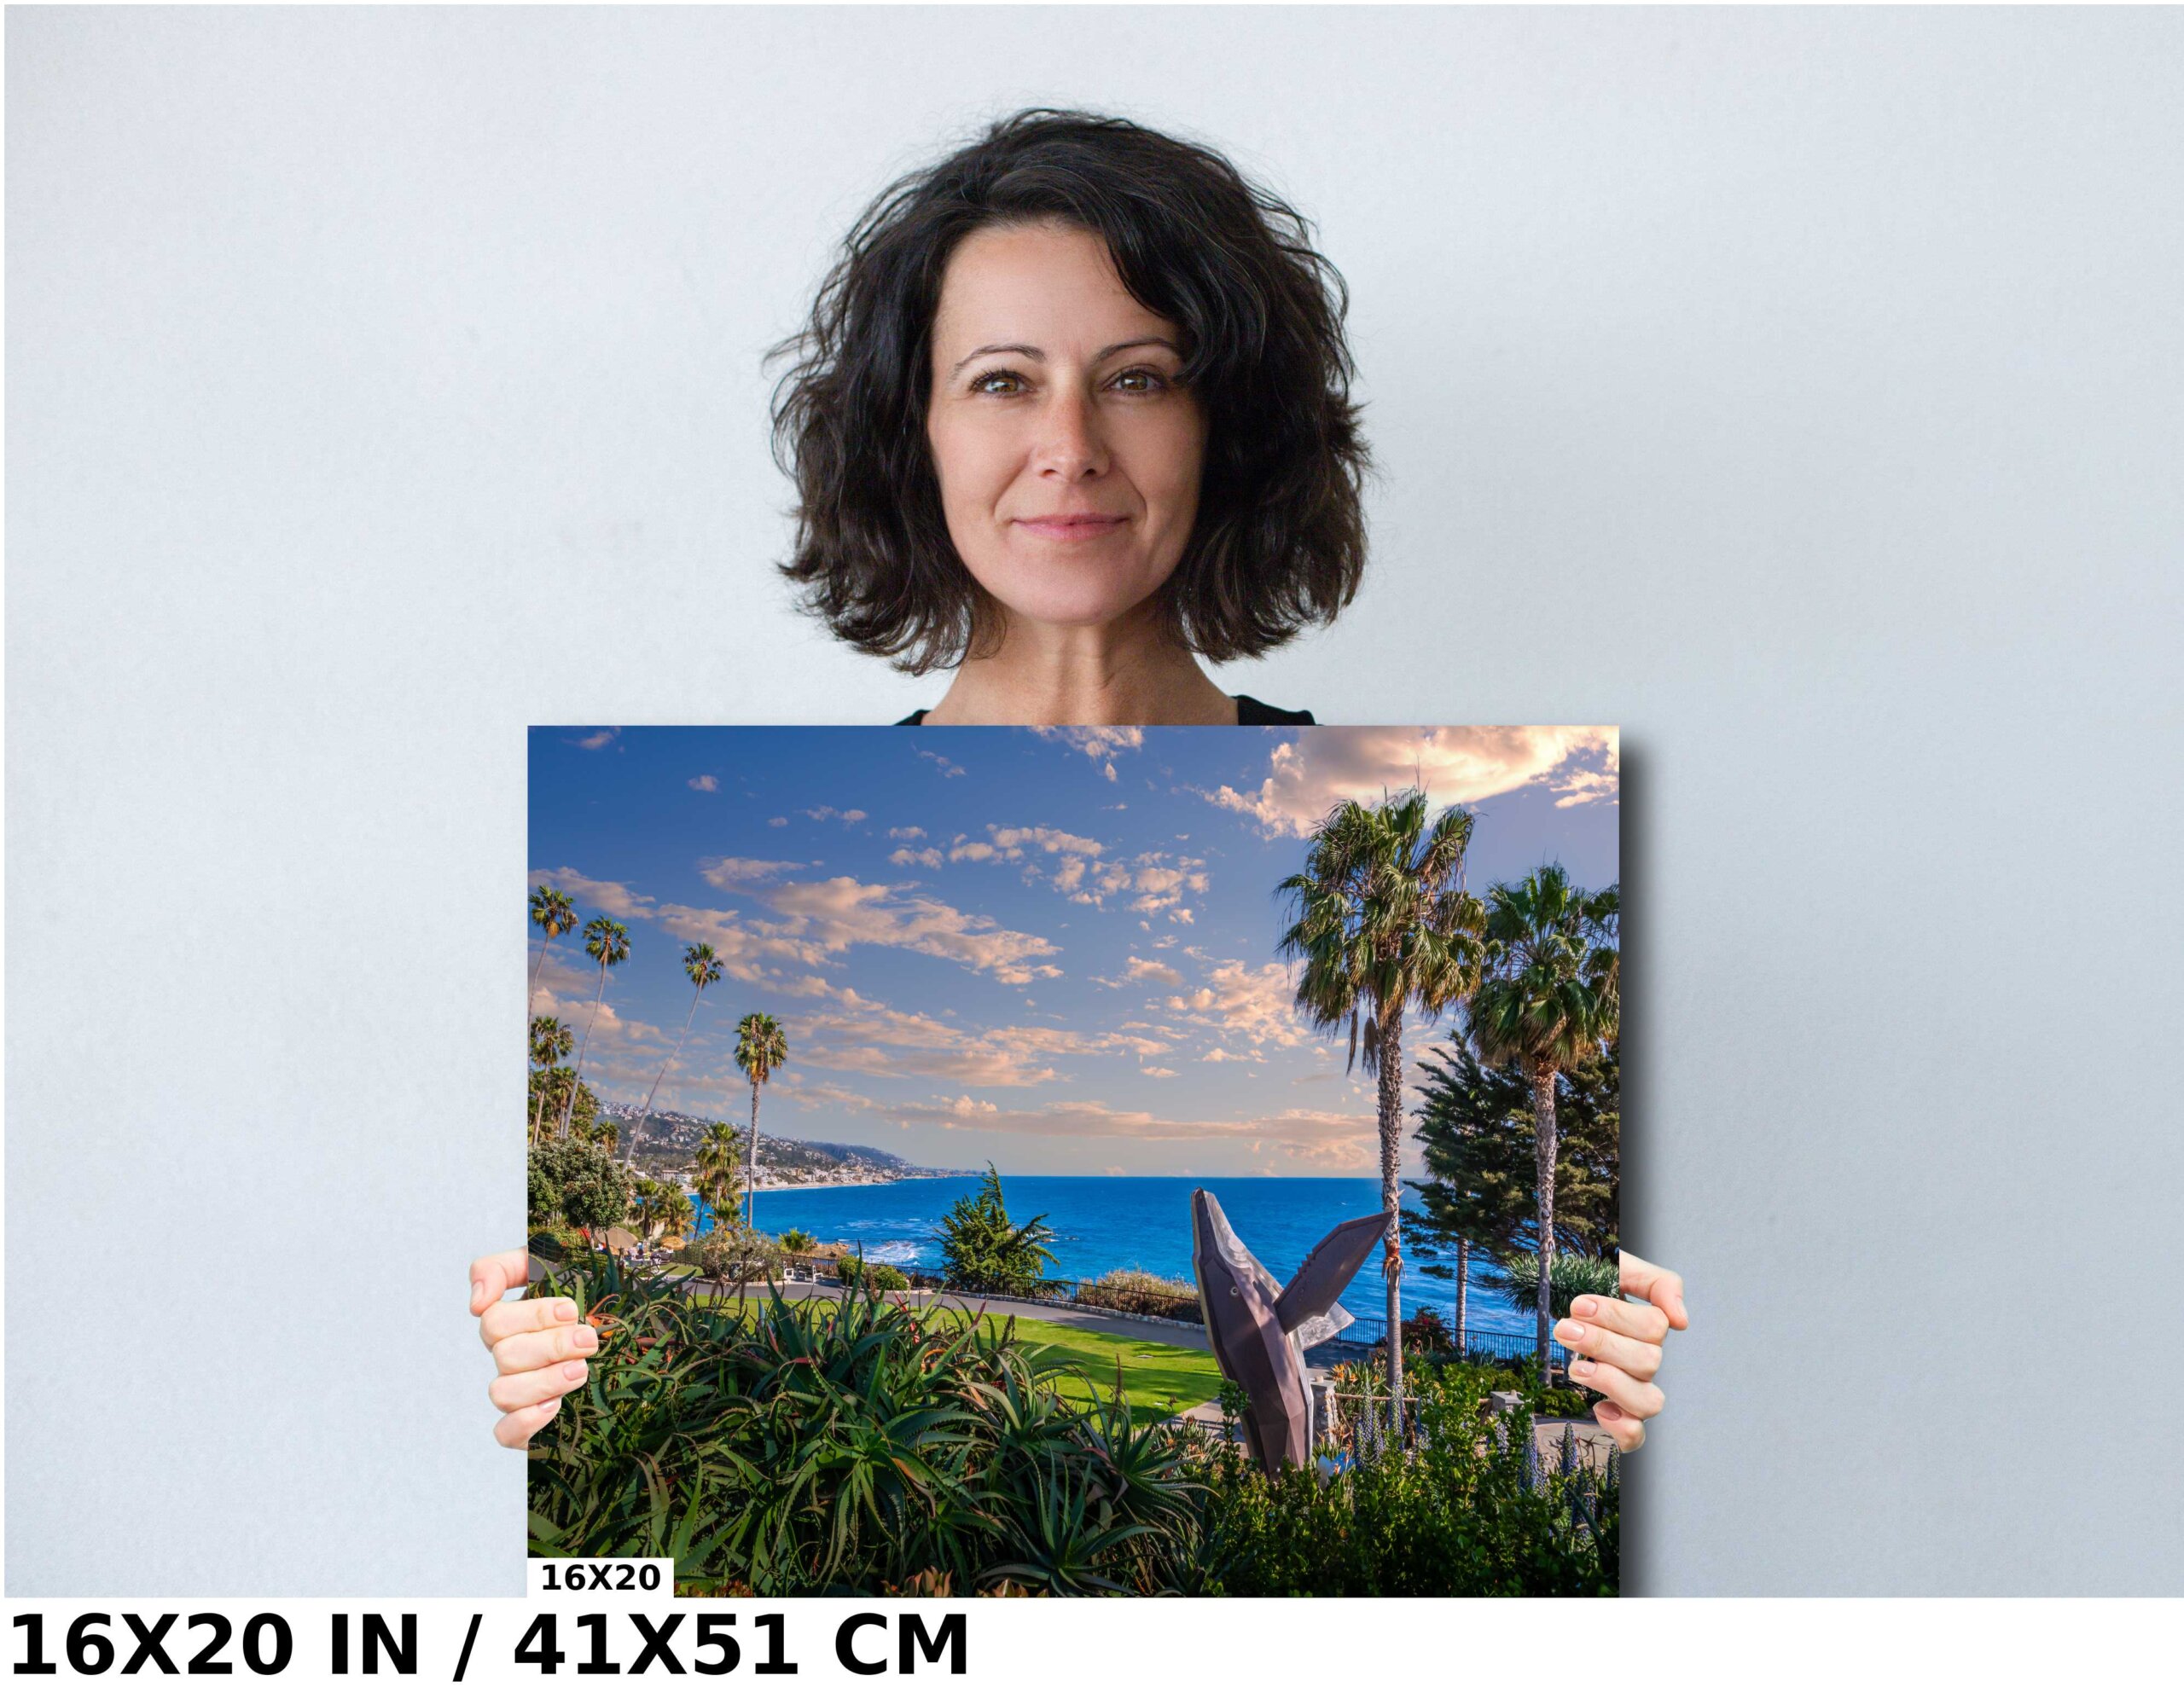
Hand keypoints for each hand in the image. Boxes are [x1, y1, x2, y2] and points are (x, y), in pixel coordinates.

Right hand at [470, 1246, 596, 1448]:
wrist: (630, 1343)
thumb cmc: (588, 1297)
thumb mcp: (550, 1266)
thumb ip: (503, 1268)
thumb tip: (476, 1303)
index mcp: (512, 1324)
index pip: (494, 1320)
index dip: (532, 1316)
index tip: (570, 1310)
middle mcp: (510, 1359)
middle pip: (505, 1356)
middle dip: (551, 1346)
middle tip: (589, 1341)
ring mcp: (517, 1393)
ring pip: (503, 1393)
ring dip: (545, 1381)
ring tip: (581, 1370)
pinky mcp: (528, 1426)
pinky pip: (505, 1433)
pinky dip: (525, 1422)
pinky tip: (555, 1406)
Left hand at [1554, 1249, 1686, 1452]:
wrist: (1557, 1299)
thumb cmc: (1588, 1286)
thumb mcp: (1618, 1268)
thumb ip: (1657, 1282)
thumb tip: (1681, 1320)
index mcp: (1647, 1328)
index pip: (1654, 1328)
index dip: (1617, 1317)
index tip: (1579, 1305)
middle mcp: (1645, 1362)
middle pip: (1648, 1362)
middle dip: (1602, 1344)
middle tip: (1565, 1329)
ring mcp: (1633, 1391)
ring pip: (1649, 1402)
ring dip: (1611, 1383)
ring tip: (1576, 1368)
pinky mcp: (1616, 1416)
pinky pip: (1636, 1437)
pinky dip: (1622, 1429)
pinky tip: (1598, 1408)